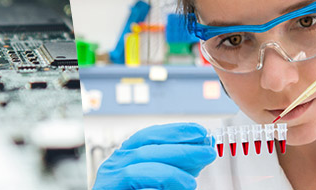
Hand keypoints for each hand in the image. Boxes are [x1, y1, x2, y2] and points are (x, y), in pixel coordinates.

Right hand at [94, 123, 215, 189]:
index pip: (149, 136)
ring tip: (195, 178)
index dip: (174, 131)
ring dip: (173, 163)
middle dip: (180, 146)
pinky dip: (161, 177)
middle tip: (207, 151)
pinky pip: (134, 176)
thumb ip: (177, 171)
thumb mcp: (164, 184)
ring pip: (141, 158)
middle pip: (146, 144)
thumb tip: (200, 154)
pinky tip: (181, 185)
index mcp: (127, 160)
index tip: (200, 132)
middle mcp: (115, 165)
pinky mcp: (108, 188)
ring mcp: (109, 177)